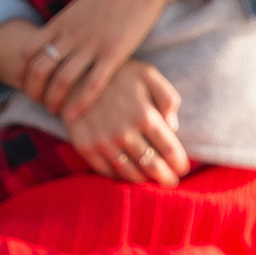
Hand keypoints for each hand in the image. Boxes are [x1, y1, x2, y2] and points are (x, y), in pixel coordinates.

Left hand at [22, 0, 167, 119]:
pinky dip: (80, 102)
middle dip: (33, 89)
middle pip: (40, 68)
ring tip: (53, 112)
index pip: (29, 50)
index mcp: (60, 22)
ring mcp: (91, 44)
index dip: (23, 70)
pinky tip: (74, 115)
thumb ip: (65, 24)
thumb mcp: (80, 6)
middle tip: (35, 102)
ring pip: (62, 78)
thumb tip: (54, 38)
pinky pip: (92, 83)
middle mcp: (71, 34)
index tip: (24, 83)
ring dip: (54, 99)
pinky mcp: (114, 53)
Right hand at [64, 60, 188, 185]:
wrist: (73, 73)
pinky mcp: (85, 147)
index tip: (182, 168)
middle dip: (165, 178)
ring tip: (149, 178)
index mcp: (144, 115)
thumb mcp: (147, 74)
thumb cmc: (116, 73)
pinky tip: (126, 172)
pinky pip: (107, 172)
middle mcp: (124, 133)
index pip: (170, 151)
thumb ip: (168, 97)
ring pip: (131, 174)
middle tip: (170, 181)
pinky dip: (120, 176)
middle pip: (153, 167)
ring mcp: (103, 142)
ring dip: (144, 179)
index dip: (180, 164)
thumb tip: (173, 126)